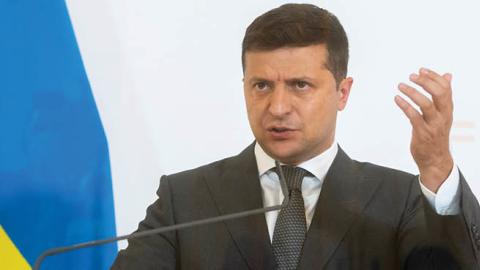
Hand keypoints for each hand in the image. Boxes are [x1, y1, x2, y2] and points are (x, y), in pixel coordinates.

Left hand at [394, 67, 453, 192]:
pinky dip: (405, 105)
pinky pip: (413, 116)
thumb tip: (448, 75)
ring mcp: (433, 125)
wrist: (435, 160)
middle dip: (425, 82)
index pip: (445, 88)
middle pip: (439, 93)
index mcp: (447, 110)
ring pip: (426, 104)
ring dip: (412, 92)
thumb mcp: (443, 114)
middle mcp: (443, 116)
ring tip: (401, 86)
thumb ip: (443, 95)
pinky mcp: (422, 133)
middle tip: (412, 76)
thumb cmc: (437, 134)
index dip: (434, 77)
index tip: (421, 70)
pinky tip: (397, 99)